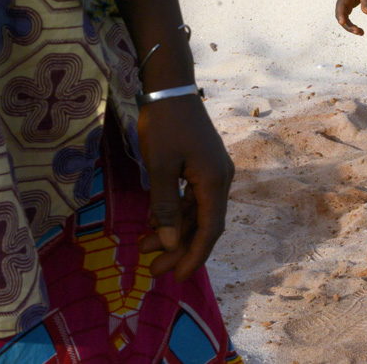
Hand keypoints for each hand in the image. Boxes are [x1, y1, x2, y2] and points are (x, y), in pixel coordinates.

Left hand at [136, 94, 233, 280]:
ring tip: (145, 248)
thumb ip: (165, 207)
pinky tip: (156, 224)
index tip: (177, 277)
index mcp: (215, 180)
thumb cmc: (164, 125)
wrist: (171, 89)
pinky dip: (176, 214)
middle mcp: (221, 178)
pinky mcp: (204, 166)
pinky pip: (193, 198)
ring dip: (176, 232)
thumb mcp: (159, 166)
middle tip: (155, 270)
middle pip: (205, 223)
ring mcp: (214, 172)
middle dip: (182, 249)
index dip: (194, 255)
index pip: (209, 228)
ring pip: (198, 212)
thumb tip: (171, 244)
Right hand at [336, 0, 366, 35]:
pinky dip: (352, 25)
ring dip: (350, 27)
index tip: (342, 23)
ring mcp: (344, 5)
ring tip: (361, 33)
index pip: (340, 7)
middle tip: (358, 31)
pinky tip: (359, 30)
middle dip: (348, 25)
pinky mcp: (348, 7)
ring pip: (344, 19)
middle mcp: (342, 2)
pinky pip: (347, 18)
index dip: (340, 15)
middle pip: (341, 16)